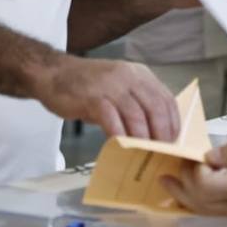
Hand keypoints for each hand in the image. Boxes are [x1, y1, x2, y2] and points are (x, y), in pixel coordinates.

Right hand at [35, 57, 179, 140]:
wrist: (52, 73)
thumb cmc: (86, 86)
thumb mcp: (118, 88)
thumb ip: (135, 104)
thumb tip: (153, 133)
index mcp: (139, 74)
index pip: (166, 99)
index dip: (173, 122)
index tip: (174, 140)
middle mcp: (129, 77)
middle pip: (156, 108)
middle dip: (162, 133)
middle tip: (161, 152)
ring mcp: (111, 86)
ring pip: (137, 115)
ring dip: (142, 139)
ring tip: (143, 154)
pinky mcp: (93, 97)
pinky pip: (112, 120)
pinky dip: (119, 136)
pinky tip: (121, 147)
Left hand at [161, 139, 226, 220]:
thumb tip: (210, 155)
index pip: (204, 185)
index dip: (191, 171)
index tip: (190, 155)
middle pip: (198, 201)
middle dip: (179, 186)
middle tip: (166, 170)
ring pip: (204, 211)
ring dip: (184, 198)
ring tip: (170, 184)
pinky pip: (214, 214)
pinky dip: (198, 205)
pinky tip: (193, 197)